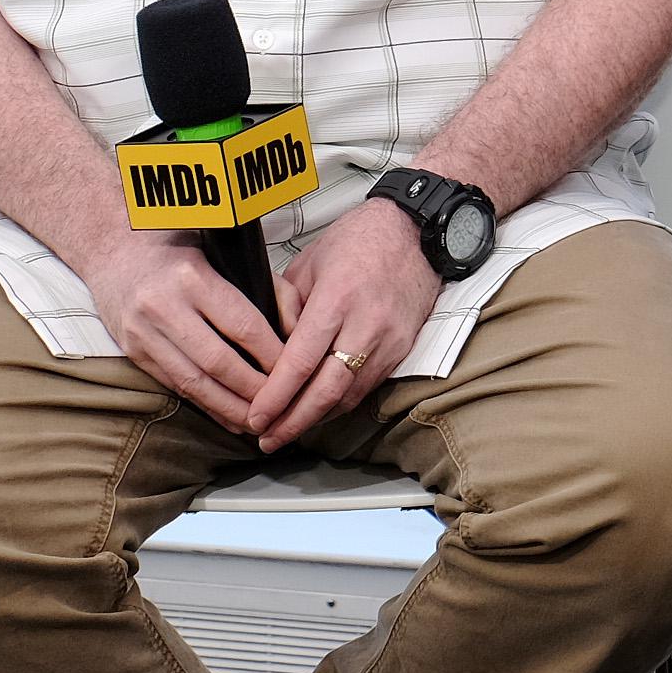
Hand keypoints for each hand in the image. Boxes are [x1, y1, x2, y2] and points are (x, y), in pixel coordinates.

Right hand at [83, 228, 283, 435]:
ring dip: (228, 407)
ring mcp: (144, 333)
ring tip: (257, 422)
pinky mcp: (133, 352)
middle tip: (281, 406)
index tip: (295, 372)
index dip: (271, 354)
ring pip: (193, 381)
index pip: (242, 325)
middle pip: (218, 361)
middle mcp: (164, 306)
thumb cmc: (184, 251)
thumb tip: (298, 331)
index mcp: (194, 277)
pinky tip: (227, 416)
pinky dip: (204, 405)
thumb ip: (267, 287)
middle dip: (252, 389)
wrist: (117, 254)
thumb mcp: (226, 255)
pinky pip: (173, 385)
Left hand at [246, 198, 441, 450]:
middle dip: (293, 422)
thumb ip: (286, 306)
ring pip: (349, 395)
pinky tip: (318, 411)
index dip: (276, 396)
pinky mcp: (402, 348)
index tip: (255, 417)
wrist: (416, 232)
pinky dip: (339, 404)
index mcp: (338, 298)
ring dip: (316, 419)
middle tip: (267, 440)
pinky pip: (366, 387)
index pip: (302, 360)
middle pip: (327, 390)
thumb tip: (267, 347)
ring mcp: (389, 340)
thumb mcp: (308, 264)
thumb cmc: (358, 240)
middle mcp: (367, 324)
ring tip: (287, 431)